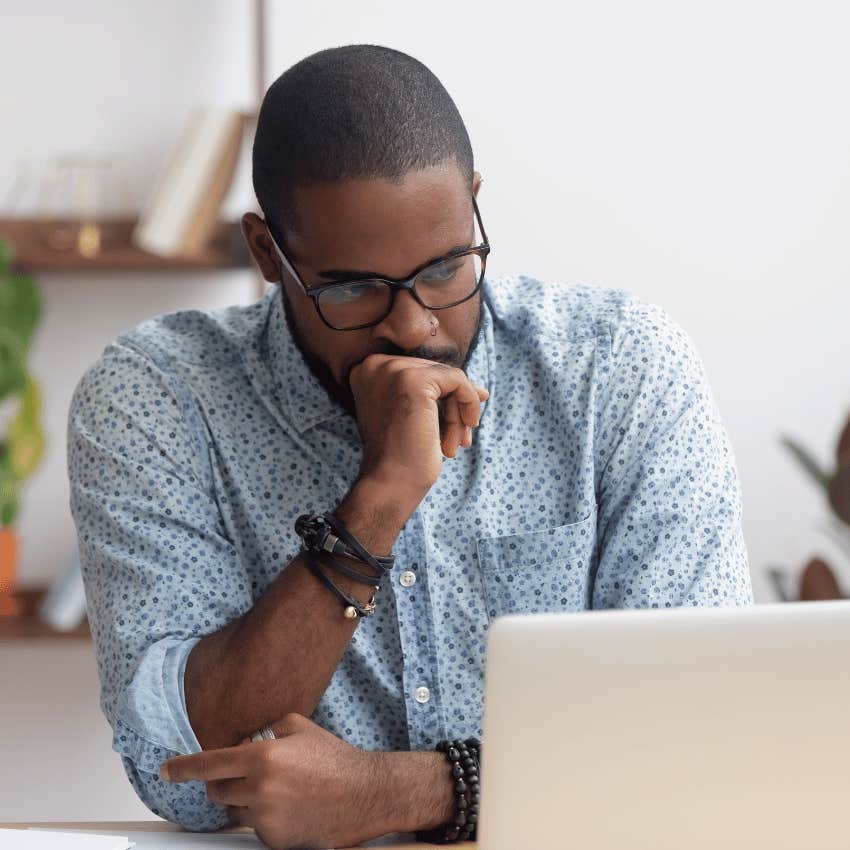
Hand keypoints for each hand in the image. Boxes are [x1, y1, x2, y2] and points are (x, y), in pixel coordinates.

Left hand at [160, 713, 389, 848]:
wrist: (362, 794)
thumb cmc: (332, 758)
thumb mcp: (300, 727)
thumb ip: (267, 729)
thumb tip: (246, 738)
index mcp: (262, 757)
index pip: (209, 764)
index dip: (183, 768)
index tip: (165, 770)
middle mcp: (258, 789)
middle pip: (216, 792)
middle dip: (223, 783)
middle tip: (245, 775)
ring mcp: (265, 819)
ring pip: (232, 812)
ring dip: (243, 802)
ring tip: (273, 792)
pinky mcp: (273, 841)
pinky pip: (254, 829)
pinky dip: (263, 818)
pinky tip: (288, 808)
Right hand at [349, 353, 488, 496]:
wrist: (390, 483)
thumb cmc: (401, 457)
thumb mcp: (414, 417)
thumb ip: (436, 396)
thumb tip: (482, 391)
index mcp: (368, 371)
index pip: (420, 371)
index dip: (443, 397)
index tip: (458, 422)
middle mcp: (375, 365)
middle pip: (435, 372)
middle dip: (453, 406)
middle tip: (459, 439)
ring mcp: (392, 370)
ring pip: (449, 378)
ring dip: (459, 413)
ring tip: (456, 443)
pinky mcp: (413, 379)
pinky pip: (458, 381)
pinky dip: (468, 404)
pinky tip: (464, 432)